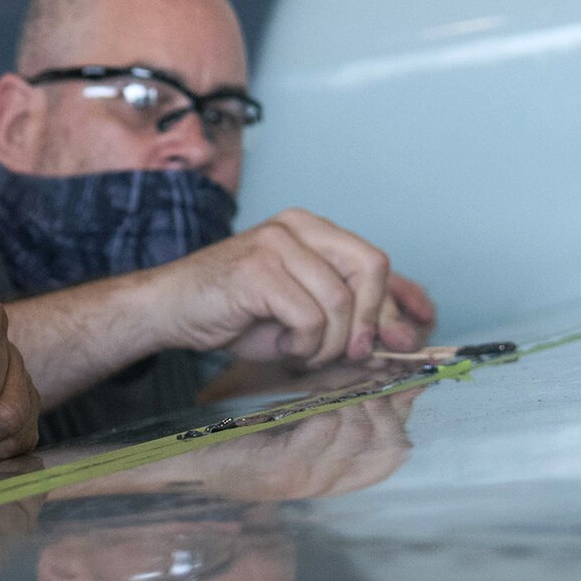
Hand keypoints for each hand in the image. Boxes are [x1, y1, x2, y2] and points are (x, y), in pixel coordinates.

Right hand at [152, 209, 436, 366]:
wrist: (172, 311)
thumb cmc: (238, 313)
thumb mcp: (308, 313)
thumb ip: (355, 318)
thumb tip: (408, 336)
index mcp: (310, 228)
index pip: (376, 262)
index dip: (396, 304)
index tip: (404, 337)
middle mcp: (295, 226)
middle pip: (370, 269)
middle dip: (368, 322)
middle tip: (350, 353)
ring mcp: (274, 243)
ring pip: (341, 304)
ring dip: (329, 345)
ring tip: (302, 350)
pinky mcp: (258, 270)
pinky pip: (312, 319)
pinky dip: (305, 346)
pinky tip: (284, 345)